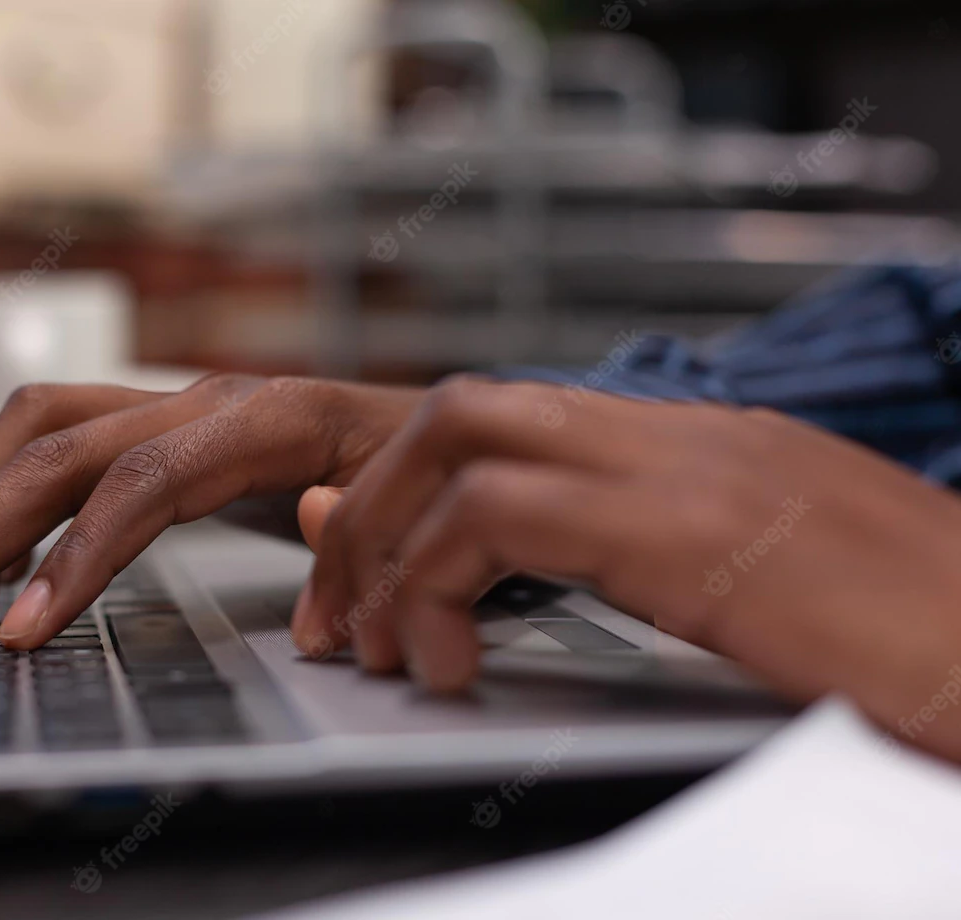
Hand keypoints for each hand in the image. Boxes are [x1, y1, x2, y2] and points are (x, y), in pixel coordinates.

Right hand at [0, 375, 422, 647]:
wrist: (436, 425)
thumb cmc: (425, 470)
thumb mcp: (414, 507)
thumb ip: (362, 535)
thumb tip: (310, 543)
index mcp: (271, 418)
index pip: (144, 480)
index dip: (75, 557)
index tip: (20, 634)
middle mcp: (206, 400)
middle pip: (59, 447)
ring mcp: (176, 407)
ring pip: (39, 425)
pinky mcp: (159, 427)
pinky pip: (58, 442)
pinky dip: (6, 495)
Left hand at [291, 377, 960, 762]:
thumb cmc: (908, 644)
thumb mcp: (751, 593)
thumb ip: (622, 561)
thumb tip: (486, 567)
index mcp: (695, 446)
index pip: (505, 418)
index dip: (403, 488)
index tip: (357, 572)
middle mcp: (681, 436)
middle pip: (460, 409)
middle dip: (369, 508)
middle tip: (335, 609)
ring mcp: (687, 469)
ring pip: (461, 438)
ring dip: (385, 545)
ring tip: (375, 643)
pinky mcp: (693, 531)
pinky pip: (501, 516)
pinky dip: (435, 586)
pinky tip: (448, 665)